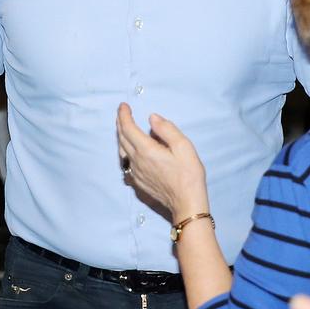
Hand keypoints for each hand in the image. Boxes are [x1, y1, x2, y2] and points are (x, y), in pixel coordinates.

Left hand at [115, 103, 207, 217]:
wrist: (187, 203)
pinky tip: (130, 150)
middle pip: (122, 138)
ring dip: (121, 136)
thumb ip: (166, 129)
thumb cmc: (189, 175)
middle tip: (123, 113)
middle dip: (120, 123)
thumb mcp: (184, 146)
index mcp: (146, 150)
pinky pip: (125, 163)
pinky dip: (124, 151)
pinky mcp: (138, 182)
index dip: (123, 115)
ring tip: (125, 127)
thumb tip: (152, 118)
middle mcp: (136, 161)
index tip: (123, 105)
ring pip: (121, 151)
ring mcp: (135, 173)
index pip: (128, 128)